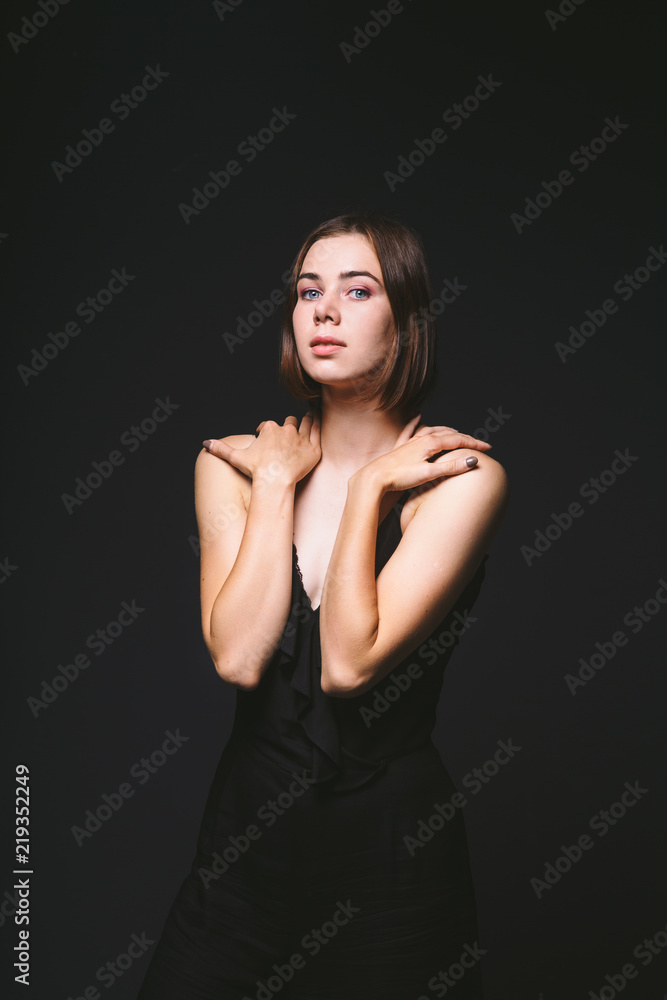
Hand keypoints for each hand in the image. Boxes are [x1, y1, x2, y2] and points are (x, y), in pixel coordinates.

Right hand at [202, 413, 320, 487]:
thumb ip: (222, 448)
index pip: (269, 425)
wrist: (274, 482)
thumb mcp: (237, 458)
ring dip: (305, 420)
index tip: (267, 441)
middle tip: (287, 436)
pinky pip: (317, 431)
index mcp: (269, 428)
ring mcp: (301, 438)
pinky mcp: (313, 448)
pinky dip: (317, 425)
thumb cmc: (256, 470)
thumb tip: (206, 443)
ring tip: (307, 420)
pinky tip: (317, 421)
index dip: (267, 432)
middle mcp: (286, 429)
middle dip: (287, 427)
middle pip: (288, 422)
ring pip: (305, 422)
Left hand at [357, 413, 492, 492]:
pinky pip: (410, 431)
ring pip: (431, 431)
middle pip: (447, 434)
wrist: (374, 479)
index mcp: (430, 443)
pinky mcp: (399, 448)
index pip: (458, 440)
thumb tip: (473, 460)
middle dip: (464, 438)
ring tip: (456, 433)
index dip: (474, 444)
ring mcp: (409, 442)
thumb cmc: (400, 477)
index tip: (488, 448)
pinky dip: (416, 423)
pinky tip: (417, 416)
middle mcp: (420, 439)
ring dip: (446, 431)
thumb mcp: (429, 474)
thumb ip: (451, 467)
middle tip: (477, 444)